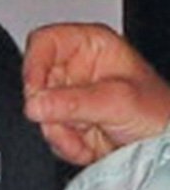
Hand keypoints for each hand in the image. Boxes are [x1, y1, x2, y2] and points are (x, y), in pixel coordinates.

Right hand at [23, 22, 169, 165]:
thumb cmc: (163, 115)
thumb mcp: (119, 101)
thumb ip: (74, 102)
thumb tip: (35, 103)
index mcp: (90, 45)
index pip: (45, 42)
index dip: (34, 63)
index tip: (33, 91)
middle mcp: (77, 67)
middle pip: (38, 79)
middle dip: (49, 108)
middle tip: (63, 123)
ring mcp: (73, 96)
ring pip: (40, 109)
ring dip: (58, 131)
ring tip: (83, 141)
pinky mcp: (71, 122)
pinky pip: (49, 130)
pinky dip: (64, 144)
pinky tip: (86, 147)